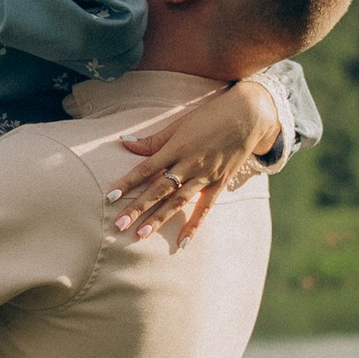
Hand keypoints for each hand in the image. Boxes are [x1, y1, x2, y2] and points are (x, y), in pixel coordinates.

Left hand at [108, 79, 276, 243]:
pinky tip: (182, 242)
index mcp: (177, 147)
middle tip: (119, 225)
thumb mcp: (179, 123)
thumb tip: (124, 143)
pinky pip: (205, 208)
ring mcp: (205, 175)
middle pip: (159, 189)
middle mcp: (189, 163)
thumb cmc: (210, 115)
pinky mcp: (219, 183)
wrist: (249, 115)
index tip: (109, 198)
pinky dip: (194, 225)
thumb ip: (153, 139)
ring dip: (159, 219)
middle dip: (138, 208)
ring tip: (141, 235)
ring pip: (178, 201)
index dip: (127, 183)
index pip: (146, 169)